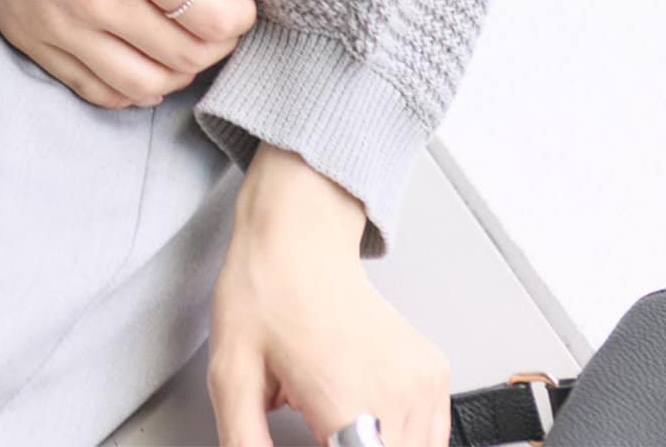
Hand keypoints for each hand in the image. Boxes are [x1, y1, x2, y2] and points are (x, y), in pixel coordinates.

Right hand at [0, 0, 259, 106]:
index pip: (212, 14)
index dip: (241, 14)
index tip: (243, 1)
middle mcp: (101, 2)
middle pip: (187, 55)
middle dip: (219, 43)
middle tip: (221, 23)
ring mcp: (64, 29)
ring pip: (145, 86)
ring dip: (178, 74)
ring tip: (184, 48)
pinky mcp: (33, 43)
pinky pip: (95, 90)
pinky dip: (130, 90)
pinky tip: (142, 71)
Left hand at [207, 162, 450, 446]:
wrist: (297, 239)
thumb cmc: (265, 291)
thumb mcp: (231, 377)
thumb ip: (246, 444)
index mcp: (351, 403)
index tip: (310, 439)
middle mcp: (399, 396)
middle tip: (317, 426)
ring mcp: (424, 385)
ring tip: (333, 420)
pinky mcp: (434, 376)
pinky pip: (427, 436)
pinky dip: (396, 439)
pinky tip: (358, 414)